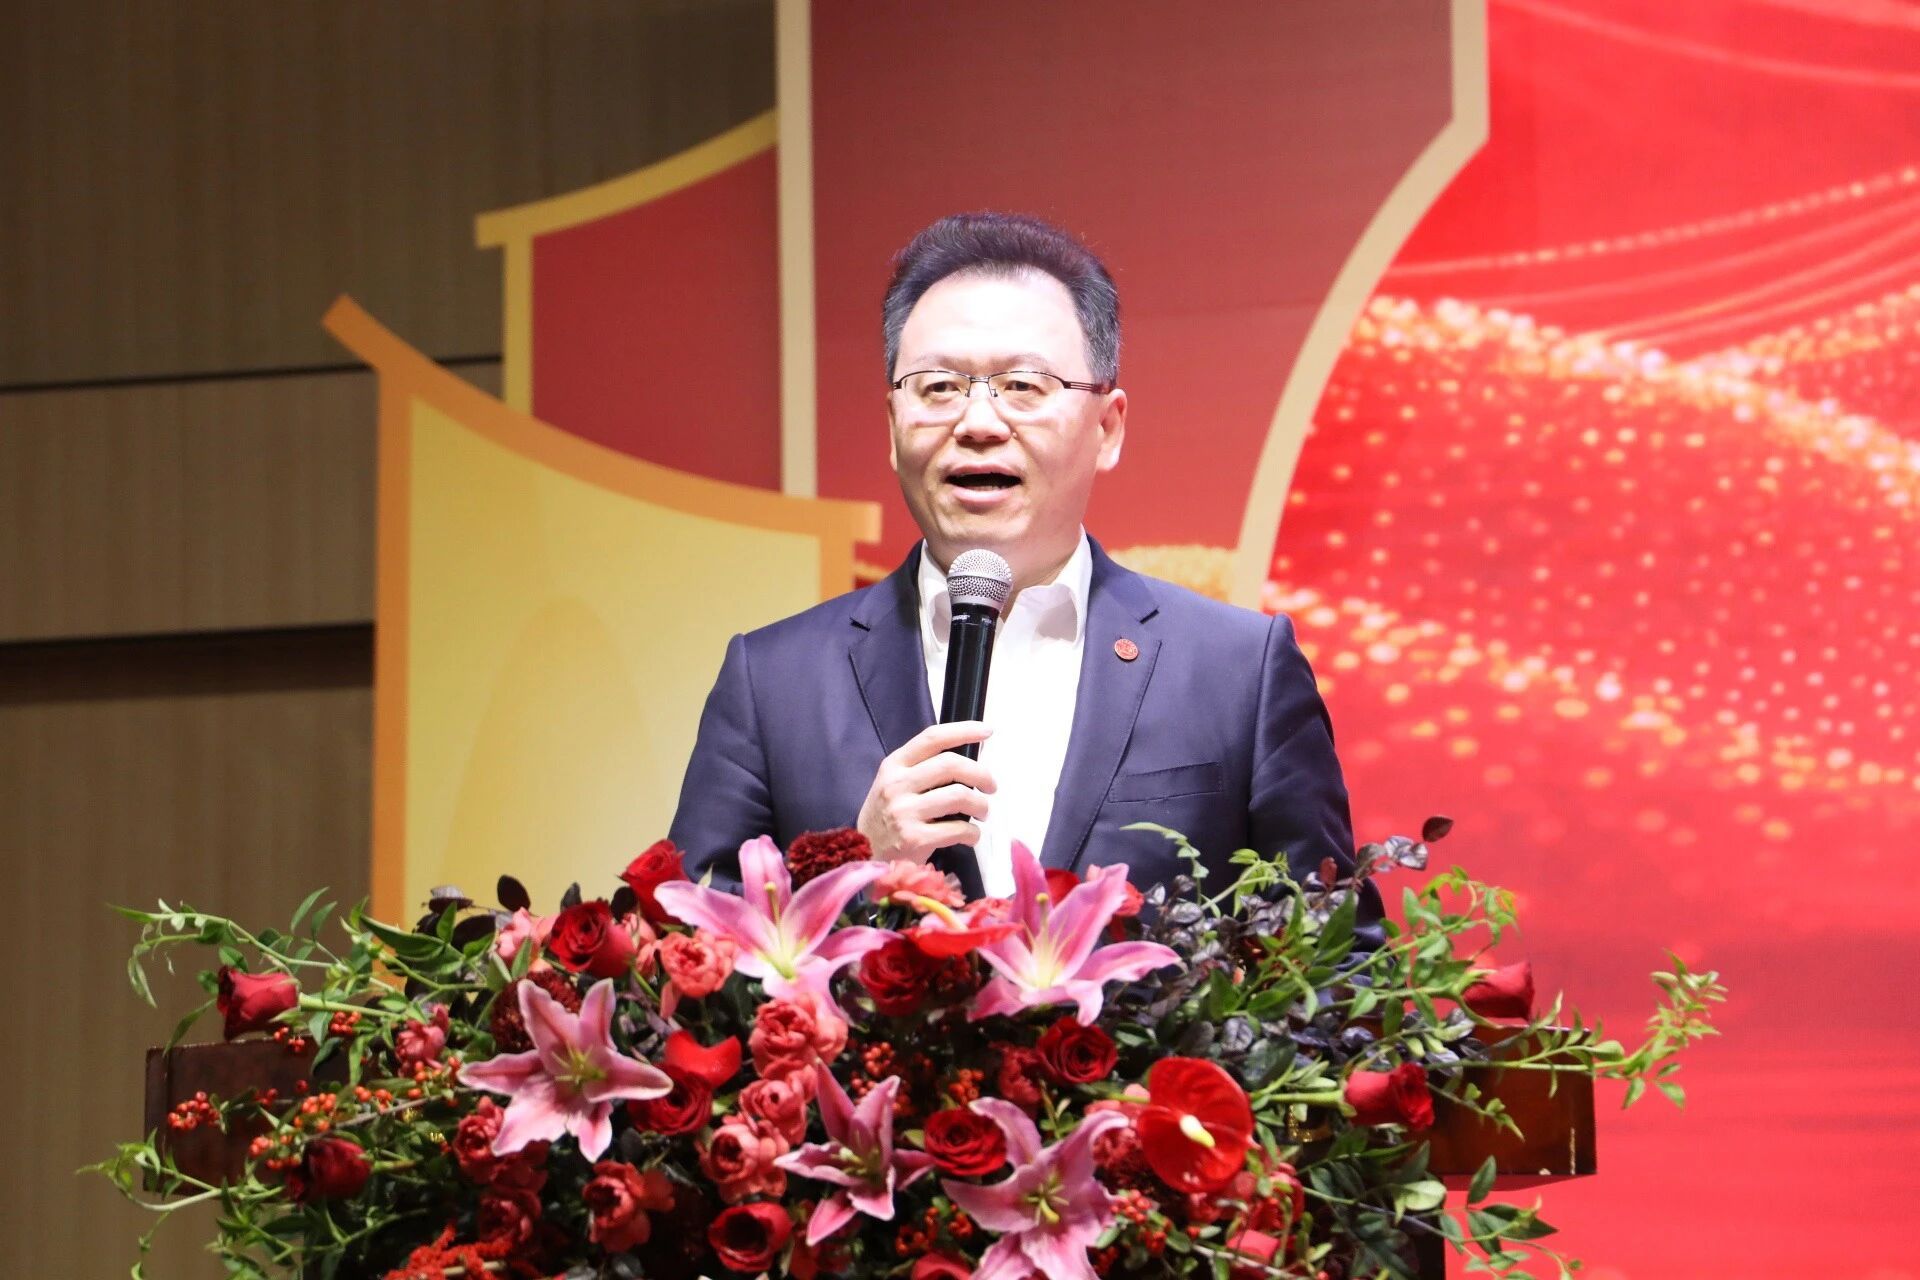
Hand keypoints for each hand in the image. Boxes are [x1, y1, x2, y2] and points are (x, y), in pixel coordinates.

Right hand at [856, 721, 995, 862]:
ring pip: (960, 796)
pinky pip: (958, 829)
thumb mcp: (894, 784)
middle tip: (991, 786)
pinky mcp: (914, 839)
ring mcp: (904, 812)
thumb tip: (969, 762)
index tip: (986, 731)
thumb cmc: (886, 817)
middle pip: (951, 764)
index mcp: (894, 765)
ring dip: (981, 805)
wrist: (863, 854)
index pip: (932, 738)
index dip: (963, 730)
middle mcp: (897, 784)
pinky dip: (973, 833)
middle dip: (981, 774)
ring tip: (982, 812)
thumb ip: (923, 770)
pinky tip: (970, 835)